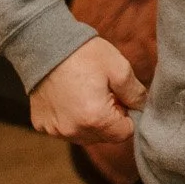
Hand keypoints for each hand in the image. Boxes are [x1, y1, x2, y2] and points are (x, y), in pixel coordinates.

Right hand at [28, 37, 146, 144]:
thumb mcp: (119, 68)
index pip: (124, 134)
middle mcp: (73, 131)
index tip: (120, 98)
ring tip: (86, 94)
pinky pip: (65, 130)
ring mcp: (54, 130)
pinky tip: (70, 98)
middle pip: (104, 137)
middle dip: (109, 119)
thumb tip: (143, 108)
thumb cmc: (84, 55)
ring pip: (85, 136)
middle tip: (103, 93)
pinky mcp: (42, 125)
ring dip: (90, 121)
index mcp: (95, 119)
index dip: (127, 116)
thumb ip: (136, 93)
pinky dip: (71, 119)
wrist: (45, 46)